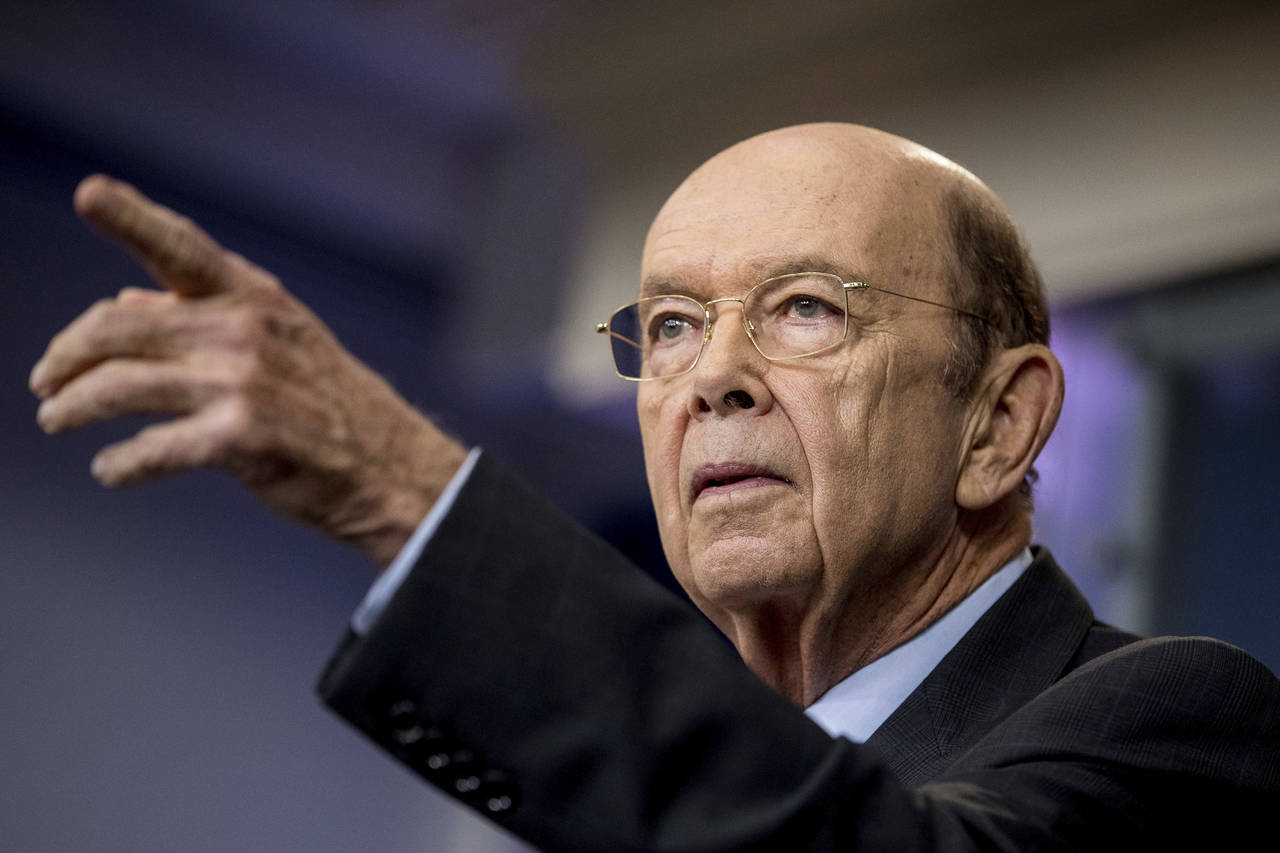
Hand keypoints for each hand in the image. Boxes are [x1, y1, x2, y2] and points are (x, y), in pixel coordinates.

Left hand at [31, 175, 466, 566]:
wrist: (389, 468)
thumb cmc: (331, 405)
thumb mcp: (283, 340)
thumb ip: (204, 316)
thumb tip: (126, 301)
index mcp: (254, 297)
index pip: (181, 247)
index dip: (130, 216)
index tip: (89, 194)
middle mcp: (244, 330)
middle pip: (117, 328)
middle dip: (65, 355)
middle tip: (45, 380)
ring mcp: (242, 383)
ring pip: (118, 388)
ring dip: (72, 407)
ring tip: (55, 418)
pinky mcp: (240, 440)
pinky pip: (149, 449)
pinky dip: (118, 463)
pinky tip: (110, 467)